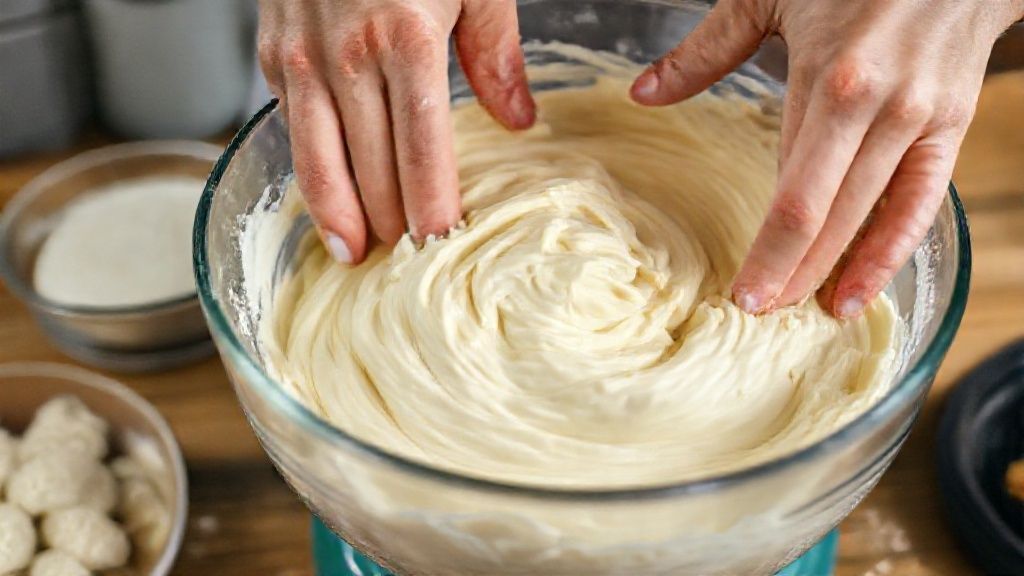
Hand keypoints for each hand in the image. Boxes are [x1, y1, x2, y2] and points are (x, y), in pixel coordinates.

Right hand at [258, 0, 534, 263]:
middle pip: (371, 167)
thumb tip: (519, 120)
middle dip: (389, 222)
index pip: (422, 151)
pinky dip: (307, 168)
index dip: (431, 207)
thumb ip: (495, 52)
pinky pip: (290, 125)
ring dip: (336, 214)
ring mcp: (302, 55)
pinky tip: (324, 198)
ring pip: (318, 159)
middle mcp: (348, 56)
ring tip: (353, 254)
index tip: (441, 244)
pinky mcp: (273, 51)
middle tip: (405, 268)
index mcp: (407, 41)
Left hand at [631, 0, 1023, 317]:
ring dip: (833, 271)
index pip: (792, 194)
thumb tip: (642, 94)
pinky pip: (921, 203)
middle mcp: (879, 110)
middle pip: (828, 218)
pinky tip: (861, 290)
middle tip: (758, 312)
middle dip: (791, 273)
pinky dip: (891, 251)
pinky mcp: (950, 127)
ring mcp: (919, 122)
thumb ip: (704, 51)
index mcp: (831, 79)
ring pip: (870, 217)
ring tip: (803, 311)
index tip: (740, 292)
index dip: (766, 251)